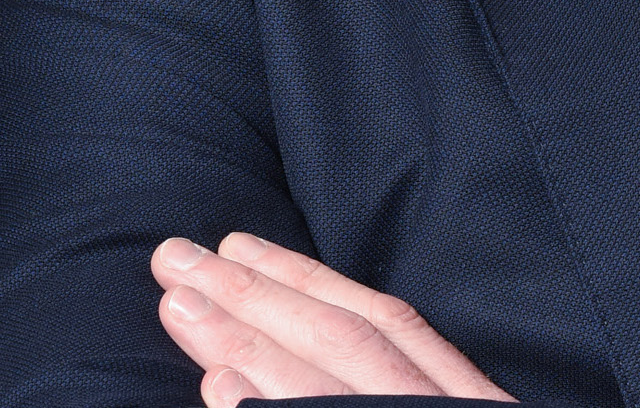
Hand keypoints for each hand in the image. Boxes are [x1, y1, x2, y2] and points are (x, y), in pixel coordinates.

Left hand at [151, 233, 515, 404]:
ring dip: (251, 339)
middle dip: (259, 293)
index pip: (382, 321)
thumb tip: (270, 380)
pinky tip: (222, 391)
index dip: (308, 278)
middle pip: (349, 339)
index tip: (237, 246)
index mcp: (464, 403)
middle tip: (176, 258)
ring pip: (338, 382)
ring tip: (181, 308)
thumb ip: (387, 400)